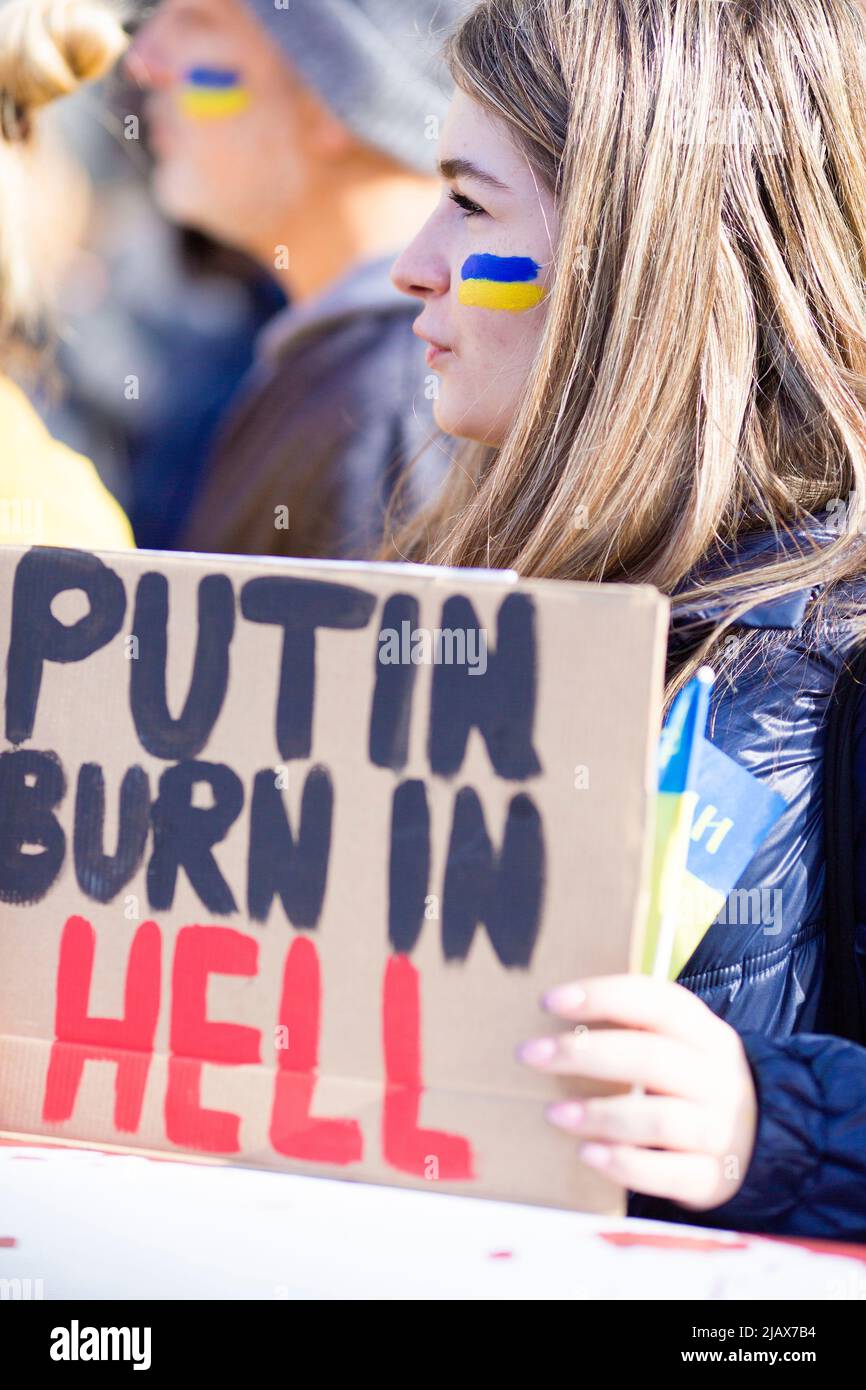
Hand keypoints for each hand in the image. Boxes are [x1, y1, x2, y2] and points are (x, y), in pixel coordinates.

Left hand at [517, 974, 757, 1210]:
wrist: (758, 1141)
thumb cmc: (690, 1083)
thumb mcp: (680, 1046)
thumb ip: (634, 1029)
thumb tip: (556, 1013)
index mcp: (705, 1033)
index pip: (656, 1001)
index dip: (602, 996)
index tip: (550, 1001)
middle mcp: (717, 1076)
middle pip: (650, 1057)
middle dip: (584, 1053)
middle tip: (531, 1053)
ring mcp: (719, 1129)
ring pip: (659, 1118)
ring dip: (600, 1114)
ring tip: (553, 1113)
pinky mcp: (713, 1178)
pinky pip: (668, 1173)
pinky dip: (625, 1164)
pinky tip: (588, 1154)